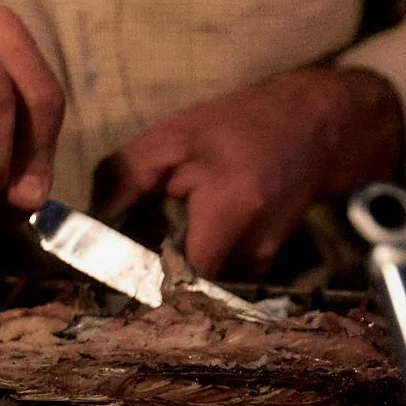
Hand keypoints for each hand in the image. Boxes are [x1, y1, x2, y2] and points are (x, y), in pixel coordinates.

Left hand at [97, 68, 403, 276]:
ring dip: (180, 256)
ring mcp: (262, 262)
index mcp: (230, 209)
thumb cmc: (243, 124)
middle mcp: (252, 248)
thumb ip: (128, 173)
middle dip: (155, 264)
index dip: (143, 276)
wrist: (317, 128)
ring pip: (201, 277)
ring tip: (177, 221)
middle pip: (183, 281)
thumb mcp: (177, 134)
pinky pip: (219, 270)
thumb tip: (89, 214)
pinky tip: (205, 222)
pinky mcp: (265, 265)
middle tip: (133, 240)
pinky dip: (203, 252)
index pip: (178, 274)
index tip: (115, 267)